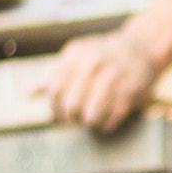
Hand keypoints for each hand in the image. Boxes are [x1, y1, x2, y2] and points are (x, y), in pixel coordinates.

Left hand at [42, 29, 160, 132]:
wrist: (143, 47)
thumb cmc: (105, 54)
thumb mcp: (78, 55)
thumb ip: (54, 73)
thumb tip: (28, 93)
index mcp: (77, 55)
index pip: (55, 89)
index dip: (54, 107)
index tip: (57, 115)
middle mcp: (94, 64)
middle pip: (71, 104)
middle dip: (69, 118)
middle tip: (73, 120)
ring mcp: (113, 79)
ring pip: (90, 115)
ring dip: (87, 122)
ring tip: (89, 119)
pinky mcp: (130, 93)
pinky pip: (110, 119)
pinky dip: (105, 125)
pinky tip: (106, 120)